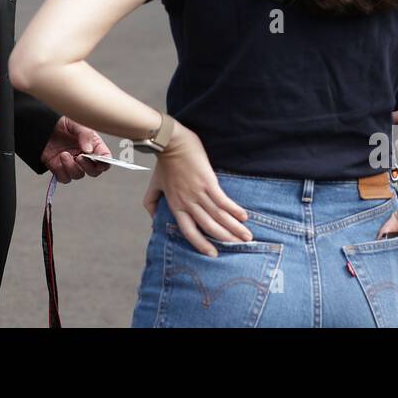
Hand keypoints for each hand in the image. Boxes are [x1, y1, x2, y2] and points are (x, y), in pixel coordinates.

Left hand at [40, 116, 112, 182]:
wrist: (42, 124)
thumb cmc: (62, 121)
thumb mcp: (76, 122)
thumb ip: (85, 134)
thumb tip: (89, 150)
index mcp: (93, 144)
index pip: (104, 158)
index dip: (105, 163)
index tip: (100, 163)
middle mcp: (84, 155)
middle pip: (94, 171)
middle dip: (88, 167)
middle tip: (80, 157)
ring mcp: (72, 163)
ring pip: (78, 175)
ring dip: (72, 167)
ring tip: (64, 154)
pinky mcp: (59, 168)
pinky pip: (64, 178)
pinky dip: (62, 172)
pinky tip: (58, 159)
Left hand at [142, 122, 250, 256]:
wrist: (171, 143)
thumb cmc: (164, 164)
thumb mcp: (154, 186)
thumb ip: (151, 203)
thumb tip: (152, 219)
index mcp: (176, 206)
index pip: (189, 232)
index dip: (201, 245)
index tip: (213, 254)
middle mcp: (188, 203)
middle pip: (209, 227)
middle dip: (225, 239)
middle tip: (239, 247)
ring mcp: (199, 193)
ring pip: (218, 216)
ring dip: (234, 228)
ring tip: (246, 237)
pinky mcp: (208, 182)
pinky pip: (223, 201)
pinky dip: (234, 210)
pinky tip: (244, 217)